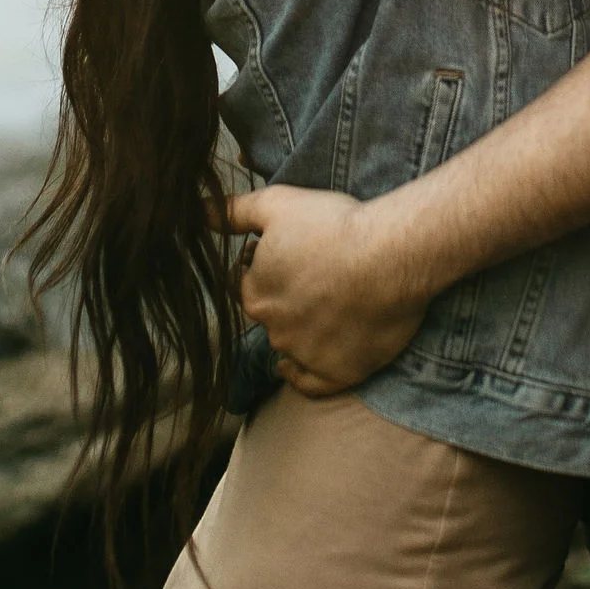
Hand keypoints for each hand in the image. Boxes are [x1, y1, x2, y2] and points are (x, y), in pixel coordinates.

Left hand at [216, 186, 428, 394]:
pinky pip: (311, 384)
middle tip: (315, 273)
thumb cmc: (334, 225)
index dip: (264, 265)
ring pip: (291, 346)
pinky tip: (306, 363)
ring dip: (300, 329)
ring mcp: (306, 355)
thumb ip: (233, 212)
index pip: (247, 284)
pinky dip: (305, 375)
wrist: (392, 255)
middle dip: (284, 297)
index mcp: (255, 294)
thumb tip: (197, 212)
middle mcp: (274, 330)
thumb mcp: (277, 204)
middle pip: (271, 314)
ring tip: (329, 304)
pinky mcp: (339, 373)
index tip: (290, 251)